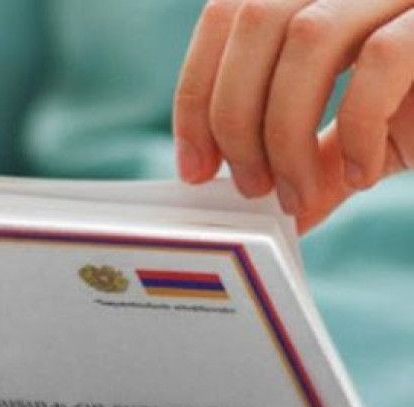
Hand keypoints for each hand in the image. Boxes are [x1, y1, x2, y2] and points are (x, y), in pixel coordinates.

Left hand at [174, 0, 413, 231]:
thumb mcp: (363, 130)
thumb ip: (308, 158)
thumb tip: (265, 216)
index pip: (227, 12)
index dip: (195, 92)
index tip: (194, 166)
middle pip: (255, 20)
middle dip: (234, 117)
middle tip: (247, 187)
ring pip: (307, 38)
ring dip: (284, 132)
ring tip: (294, 193)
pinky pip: (382, 61)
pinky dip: (356, 129)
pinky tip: (360, 175)